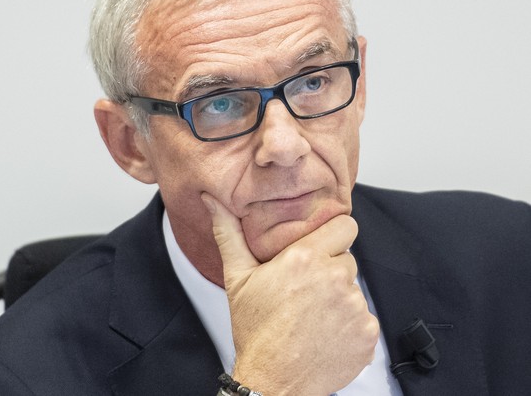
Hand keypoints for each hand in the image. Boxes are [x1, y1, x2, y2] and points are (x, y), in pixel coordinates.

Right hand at [202, 193, 378, 394]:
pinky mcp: (366, 333)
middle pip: (348, 259)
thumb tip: (213, 201)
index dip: (334, 235)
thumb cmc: (254, 330)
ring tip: (313, 315)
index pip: (346, 226)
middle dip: (331, 270)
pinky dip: (349, 326)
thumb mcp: (237, 278)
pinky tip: (325, 334)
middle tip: (307, 290)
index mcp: (306, 258)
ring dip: (339, 299)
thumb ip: (229, 234)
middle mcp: (334, 278)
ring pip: (354, 290)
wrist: (272, 381)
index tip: (322, 248)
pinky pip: (364, 318)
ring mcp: (354, 307)